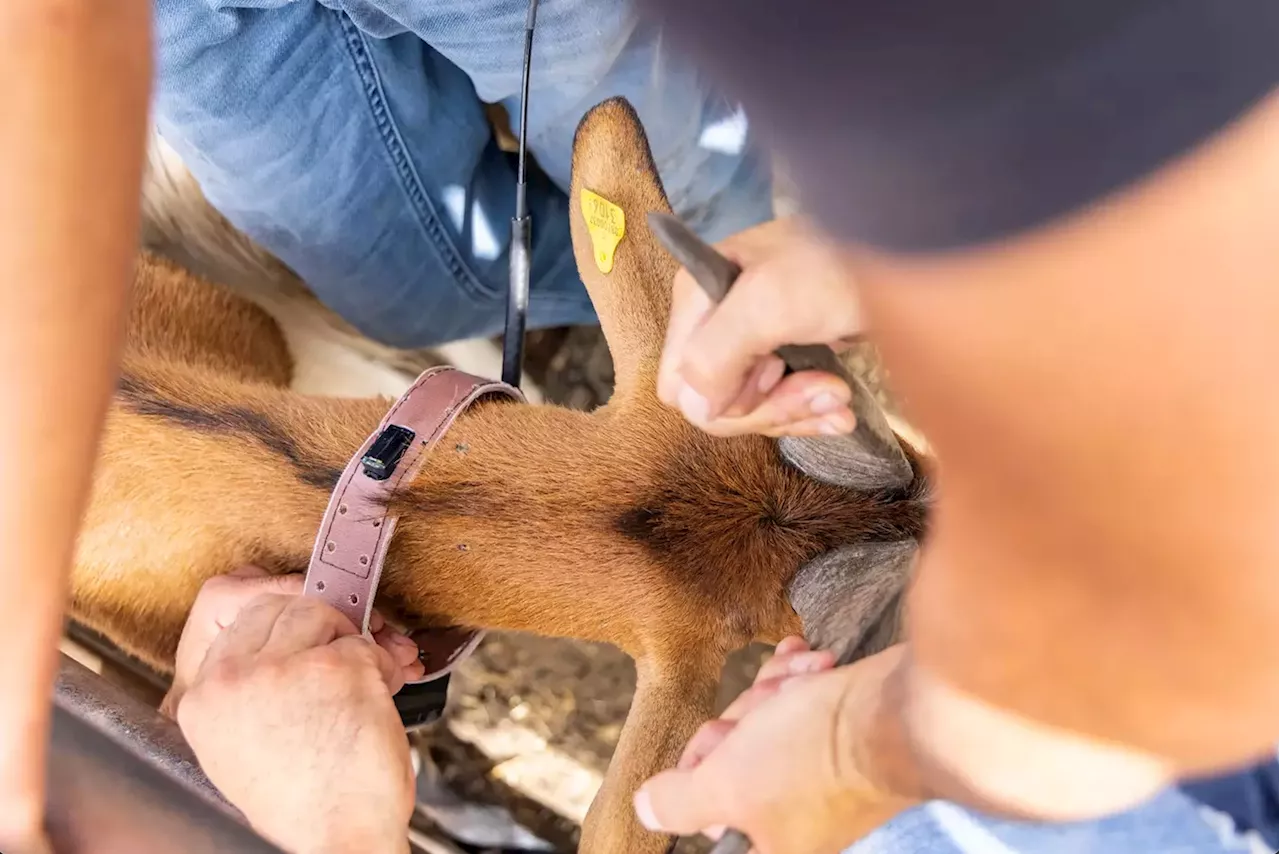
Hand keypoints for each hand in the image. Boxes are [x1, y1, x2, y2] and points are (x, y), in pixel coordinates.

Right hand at [174, 591, 414, 853]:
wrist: (336, 840)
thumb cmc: (304, 802)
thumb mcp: (241, 744)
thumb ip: (247, 687)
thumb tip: (285, 639)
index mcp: (203, 697)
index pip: (244, 618)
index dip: (287, 628)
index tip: (308, 645)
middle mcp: (234, 678)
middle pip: (285, 607)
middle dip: (321, 629)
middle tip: (340, 664)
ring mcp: (284, 669)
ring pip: (325, 616)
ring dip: (353, 647)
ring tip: (359, 689)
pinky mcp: (336, 667)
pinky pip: (365, 645)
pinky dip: (383, 668)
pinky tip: (378, 701)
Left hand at [634, 639, 914, 853]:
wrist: (903, 708)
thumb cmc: (815, 754)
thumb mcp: (728, 782)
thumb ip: (681, 800)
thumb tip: (648, 809)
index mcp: (773, 841)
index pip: (709, 803)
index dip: (706, 761)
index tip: (725, 747)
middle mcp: (802, 812)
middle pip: (737, 750)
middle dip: (749, 714)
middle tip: (772, 709)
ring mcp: (828, 769)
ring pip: (769, 715)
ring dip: (780, 688)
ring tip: (809, 678)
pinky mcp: (849, 729)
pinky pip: (805, 695)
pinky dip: (806, 674)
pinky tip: (816, 661)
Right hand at [657, 217, 862, 437]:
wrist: (904, 242)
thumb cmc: (838, 263)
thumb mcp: (770, 302)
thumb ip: (716, 353)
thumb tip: (697, 407)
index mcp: (697, 301)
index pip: (681, 386)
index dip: (725, 399)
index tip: (776, 375)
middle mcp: (717, 322)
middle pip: (719, 402)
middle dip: (771, 406)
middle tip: (825, 389)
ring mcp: (753, 339)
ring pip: (753, 408)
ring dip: (800, 409)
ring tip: (840, 396)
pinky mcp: (788, 352)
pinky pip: (783, 402)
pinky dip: (812, 409)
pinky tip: (840, 408)